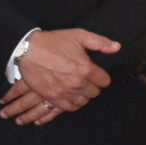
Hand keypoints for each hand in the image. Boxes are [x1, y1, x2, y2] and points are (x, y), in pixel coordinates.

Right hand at [4, 28, 119, 123]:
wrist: (28, 50)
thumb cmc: (53, 42)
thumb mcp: (79, 36)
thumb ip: (100, 42)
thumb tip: (116, 47)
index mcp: (86, 68)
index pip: (104, 81)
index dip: (101, 77)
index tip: (96, 73)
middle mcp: (77, 83)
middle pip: (95, 93)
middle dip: (92, 86)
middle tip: (86, 79)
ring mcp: (65, 92)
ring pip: (83, 102)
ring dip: (82, 96)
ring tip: (78, 88)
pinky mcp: (53, 98)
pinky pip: (69, 108)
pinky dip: (72, 103)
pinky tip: (71, 96)